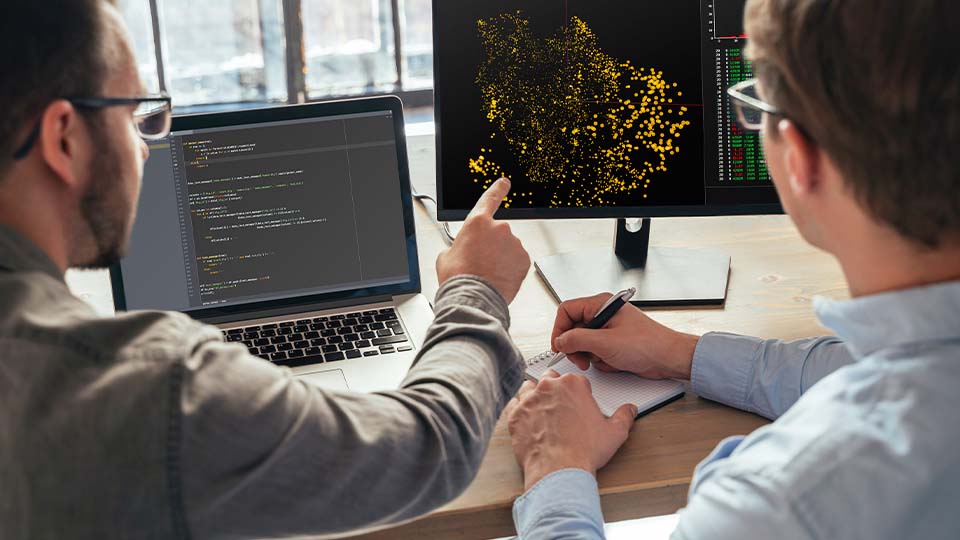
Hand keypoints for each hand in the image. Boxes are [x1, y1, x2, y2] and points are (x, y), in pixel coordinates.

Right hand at [436, 178, 530, 303]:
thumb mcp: (446, 256)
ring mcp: (514, 243)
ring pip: (508, 248)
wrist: (473, 299)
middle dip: (491, 245)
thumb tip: (462, 249)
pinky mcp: (524, 259)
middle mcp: (499, 228)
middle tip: (479, 262)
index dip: (498, 189)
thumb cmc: (459, 278)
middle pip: (497, 233)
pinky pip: (517, 260)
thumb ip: (458, 245)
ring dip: (500, 258)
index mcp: (477, 222)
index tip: (504, 183)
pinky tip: (498, 277)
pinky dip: (510, 268)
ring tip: (487, 273)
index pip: (490, 198)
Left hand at [506, 371, 637, 489]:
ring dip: (535, 395)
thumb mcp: (614, 433)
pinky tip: (526, 418)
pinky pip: (513, 404)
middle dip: (556, 389)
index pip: (576, 380)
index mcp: (573, 385)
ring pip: (529, 387)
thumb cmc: (584, 451)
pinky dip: (519, 409)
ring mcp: (529, 399)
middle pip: (551, 378)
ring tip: (542, 410)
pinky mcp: (515, 415)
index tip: (579, 404)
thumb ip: (624, 417)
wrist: (559, 471)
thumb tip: (630, 410)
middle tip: (561, 406)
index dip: (579, 392)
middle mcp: (549, 387)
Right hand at [552, 293, 698, 379]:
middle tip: (580, 359)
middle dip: (575, 347)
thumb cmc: (647, 344)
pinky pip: (595, 352)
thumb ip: (577, 340)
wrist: (668, 358)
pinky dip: (601, 360)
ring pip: (583, 343)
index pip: (567, 310)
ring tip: (603, 360)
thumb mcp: (605, 342)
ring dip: (589, 355)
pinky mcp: (613, 343)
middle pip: (573, 328)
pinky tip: (614, 362)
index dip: (559, 329)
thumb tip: (560, 341)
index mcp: (601, 304)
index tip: (559, 346)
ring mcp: (608, 329)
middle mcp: (603, 314)